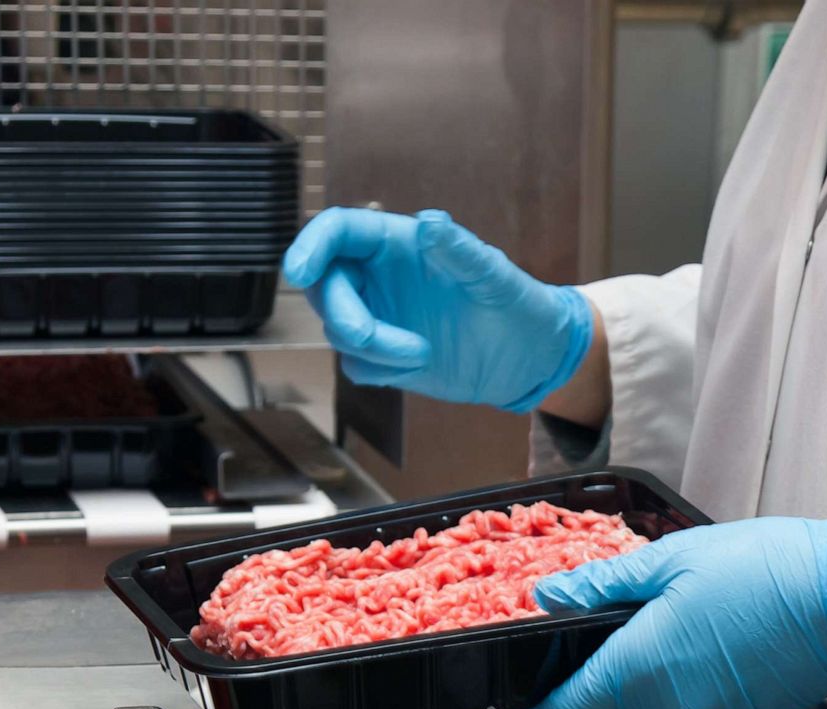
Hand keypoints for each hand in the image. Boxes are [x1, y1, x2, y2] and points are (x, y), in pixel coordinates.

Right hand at [283, 207, 592, 412]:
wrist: (528, 357)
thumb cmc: (517, 304)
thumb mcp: (494, 277)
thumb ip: (461, 251)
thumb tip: (430, 222)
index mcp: (398, 243)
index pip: (337, 232)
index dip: (310, 246)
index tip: (298, 273)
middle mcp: (379, 275)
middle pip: (324, 285)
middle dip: (342, 314)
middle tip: (370, 338)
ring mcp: (379, 315)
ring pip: (337, 329)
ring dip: (371, 347)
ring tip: (423, 353)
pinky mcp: (384, 355)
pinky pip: (355, 364)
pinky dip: (379, 369)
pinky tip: (419, 366)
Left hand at [502, 517, 826, 708]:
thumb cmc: (762, 568)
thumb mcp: (672, 558)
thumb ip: (605, 584)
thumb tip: (551, 596)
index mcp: (642, 664)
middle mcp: (673, 705)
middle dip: (601, 691)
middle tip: (611, 647)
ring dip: (654, 686)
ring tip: (680, 631)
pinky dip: (697, 689)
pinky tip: (719, 649)